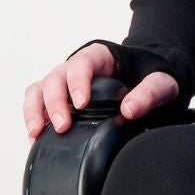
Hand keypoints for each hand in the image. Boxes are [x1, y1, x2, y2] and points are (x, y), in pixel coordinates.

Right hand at [22, 40, 179, 140]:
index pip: (81, 64)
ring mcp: (64, 83)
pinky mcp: (59, 99)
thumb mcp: (161, 83)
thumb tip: (130, 110)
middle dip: (54, 102)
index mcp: (98, 56)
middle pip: (54, 78)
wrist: (147, 83)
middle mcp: (75, 67)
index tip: (81, 104)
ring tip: (37, 134)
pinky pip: (37, 104)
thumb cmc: (150, 78)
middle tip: (62, 126)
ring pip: (39, 90)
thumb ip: (150, 93)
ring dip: (34, 111)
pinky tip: (36, 138)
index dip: (77, 82)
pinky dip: (33, 119)